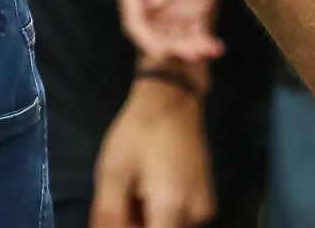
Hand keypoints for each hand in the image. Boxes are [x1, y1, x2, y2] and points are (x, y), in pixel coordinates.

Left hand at [89, 74, 213, 227]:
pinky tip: (150, 187)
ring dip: (147, 219)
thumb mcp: (112, 172)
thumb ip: (108, 216)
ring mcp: (204, 209)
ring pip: (167, 227)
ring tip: (136, 188)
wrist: (172, 100)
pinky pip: (178, 219)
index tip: (119, 215)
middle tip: (123, 198)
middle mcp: (195, 215)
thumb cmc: (138, 132)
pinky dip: (160, 212)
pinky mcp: (206, 202)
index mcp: (172, 207)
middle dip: (136, 224)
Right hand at [116, 0, 225, 64]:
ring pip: (175, 38)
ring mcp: (170, 6)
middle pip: (154, 35)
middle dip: (173, 46)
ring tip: (211, 47)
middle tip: (195, 50)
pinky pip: (194, 32)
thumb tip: (155, 2)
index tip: (160, 51)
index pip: (132, 20)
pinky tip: (217, 46)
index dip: (144, 38)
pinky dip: (203, 42)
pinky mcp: (191, 8)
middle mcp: (149, 1)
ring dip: (190, 47)